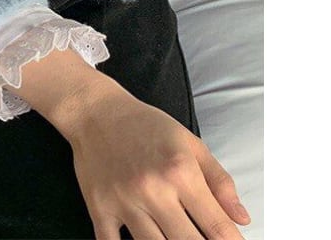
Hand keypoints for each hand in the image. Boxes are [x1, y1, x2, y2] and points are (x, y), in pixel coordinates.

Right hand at [60, 82, 250, 238]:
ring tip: (175, 237)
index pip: (218, 227)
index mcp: (180, 171)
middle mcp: (153, 189)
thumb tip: (242, 219)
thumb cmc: (144, 125)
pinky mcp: (100, 207)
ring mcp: (124, 201)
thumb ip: (219, 181)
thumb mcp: (189, 142)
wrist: (95, 110)